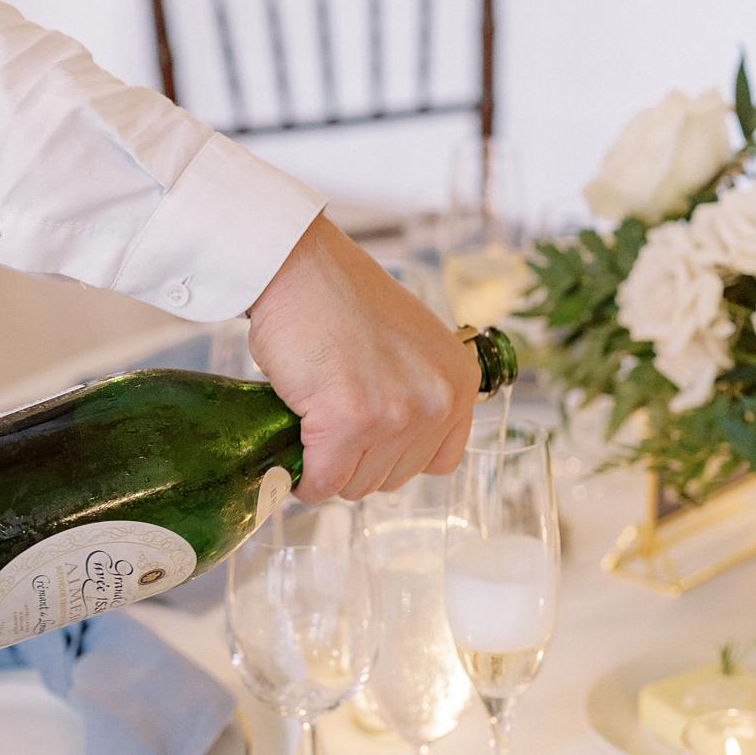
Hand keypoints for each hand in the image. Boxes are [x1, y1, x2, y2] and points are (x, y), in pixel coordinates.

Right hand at [248, 216, 479, 502]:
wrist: (302, 270)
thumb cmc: (343, 298)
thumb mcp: (412, 343)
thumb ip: (418, 390)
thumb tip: (396, 444)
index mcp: (459, 381)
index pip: (440, 461)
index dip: (398, 456)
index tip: (372, 443)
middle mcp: (437, 401)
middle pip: (395, 478)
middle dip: (359, 461)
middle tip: (332, 428)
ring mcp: (396, 415)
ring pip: (358, 484)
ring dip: (330, 468)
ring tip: (313, 431)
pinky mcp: (348, 423)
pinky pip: (323, 481)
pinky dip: (305, 479)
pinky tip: (296, 458)